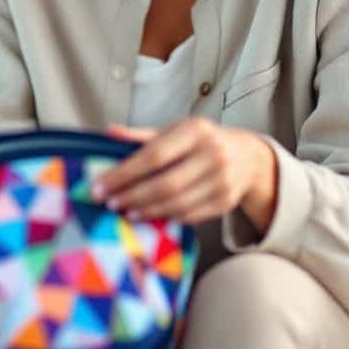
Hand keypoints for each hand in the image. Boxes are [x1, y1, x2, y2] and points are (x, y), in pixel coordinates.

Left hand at [91, 116, 277, 227]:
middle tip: (110, 203)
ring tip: (126, 211)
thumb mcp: (176, 130)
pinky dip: (167, 217)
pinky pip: (191, 215)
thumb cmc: (202, 142)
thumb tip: (109, 133)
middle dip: (133, 196)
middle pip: (166, 183)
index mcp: (195, 131)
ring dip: (147, 210)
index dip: (125, 173)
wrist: (248, 158)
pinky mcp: (226, 202)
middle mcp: (212, 155)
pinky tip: (150, 215)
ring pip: (178, 203)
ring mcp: (223, 181)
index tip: (101, 185)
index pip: (154, 155)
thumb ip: (143, 135)